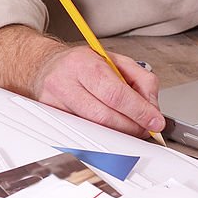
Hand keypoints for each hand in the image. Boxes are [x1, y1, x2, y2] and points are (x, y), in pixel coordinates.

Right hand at [0, 25, 163, 138]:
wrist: (43, 67)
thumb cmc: (81, 64)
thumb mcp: (114, 60)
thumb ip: (140, 79)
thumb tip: (152, 105)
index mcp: (84, 63)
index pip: (115, 93)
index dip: (138, 111)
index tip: (155, 121)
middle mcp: (65, 82)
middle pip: (104, 116)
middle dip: (131, 127)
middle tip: (146, 129)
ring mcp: (53, 103)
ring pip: (92, 129)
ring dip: (118, 134)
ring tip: (131, 129)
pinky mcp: (49, 119)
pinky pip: (80, 134)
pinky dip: (100, 137)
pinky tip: (110, 132)